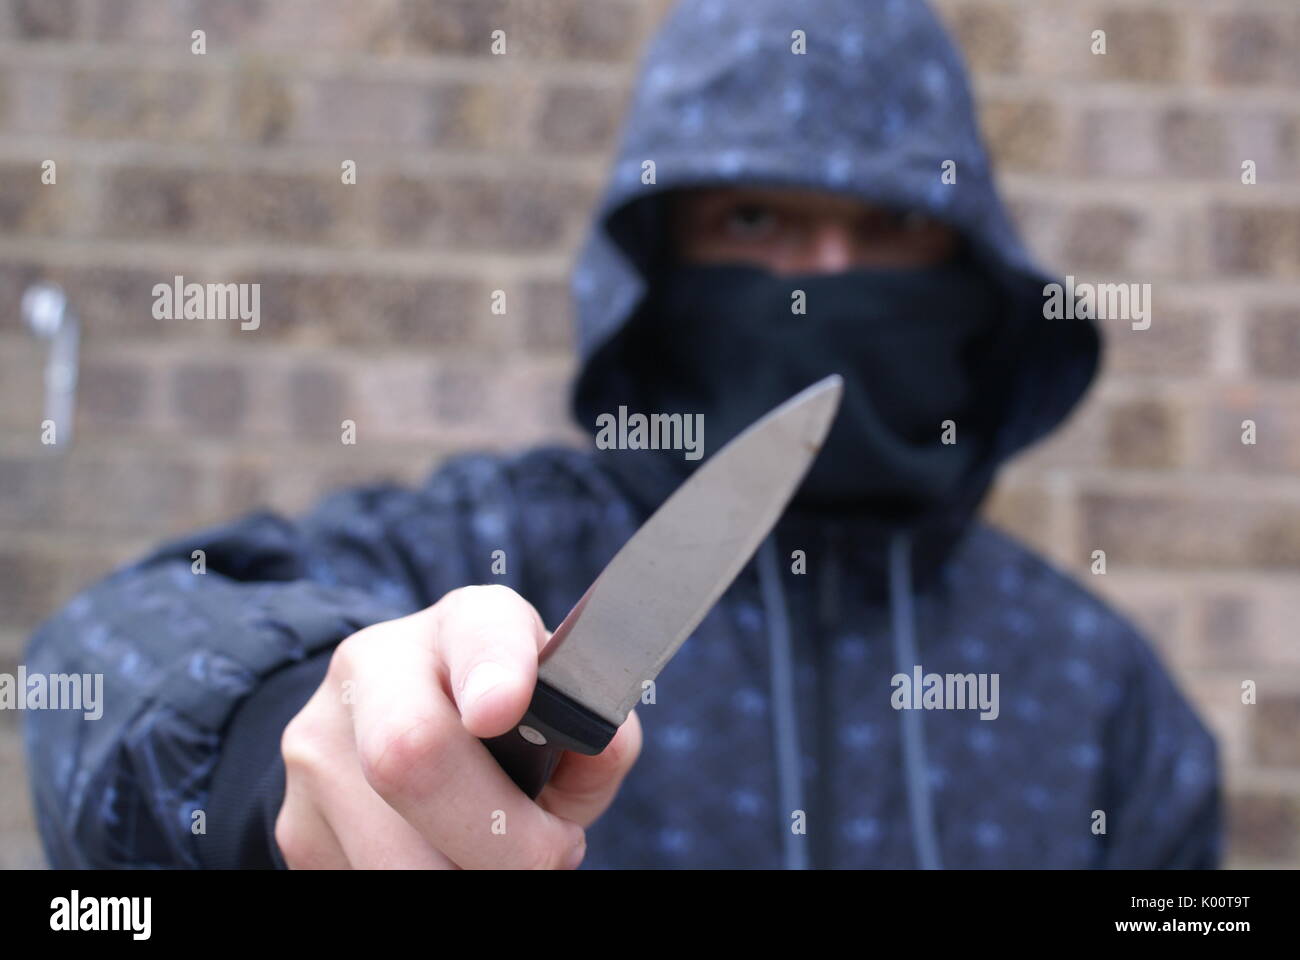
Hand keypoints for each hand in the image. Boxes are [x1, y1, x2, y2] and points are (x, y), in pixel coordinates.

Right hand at [275, 585, 641, 868]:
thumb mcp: (554, 707)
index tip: (500, 709)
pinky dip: (430, 886)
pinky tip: (447, 858)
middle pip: (415, 760)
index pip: (478, 633)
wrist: (390, 725)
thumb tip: (598, 749)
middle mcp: (375, 669)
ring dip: (467, 876)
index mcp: (461, 625)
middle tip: (549, 854)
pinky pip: (369, 883)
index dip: (492, 670)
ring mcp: (321, 747)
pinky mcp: (298, 825)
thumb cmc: (507, 723)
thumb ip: (587, 723)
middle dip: (502, 838)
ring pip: (394, 854)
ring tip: (496, 855)